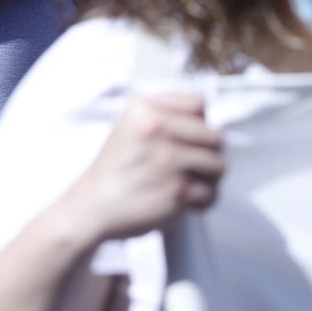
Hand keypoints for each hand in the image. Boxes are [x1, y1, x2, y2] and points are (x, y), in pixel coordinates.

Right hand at [64, 93, 224, 241]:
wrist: (92, 206)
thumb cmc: (113, 169)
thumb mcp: (127, 126)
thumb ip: (162, 116)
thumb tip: (206, 122)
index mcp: (144, 109)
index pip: (199, 104)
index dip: (198, 122)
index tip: (189, 136)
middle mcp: (157, 130)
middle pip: (214, 136)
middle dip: (208, 152)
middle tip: (192, 163)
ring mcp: (168, 160)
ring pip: (218, 165)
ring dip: (209, 177)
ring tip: (191, 181)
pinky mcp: (177, 190)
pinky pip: (211, 193)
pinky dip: (202, 200)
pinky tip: (187, 200)